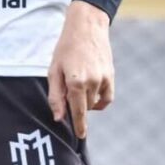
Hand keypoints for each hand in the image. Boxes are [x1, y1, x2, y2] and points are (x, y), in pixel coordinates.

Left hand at [47, 0, 113, 137]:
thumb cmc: (65, 48)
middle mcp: (92, 82)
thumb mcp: (53, 70)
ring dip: (85, 99)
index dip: (79, 125)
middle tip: (66, 87)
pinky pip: (107, 97)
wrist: (86, 27)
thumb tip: (58, 117)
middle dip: (75, 104)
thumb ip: (55, 95)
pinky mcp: (111, 76)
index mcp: (75, 81)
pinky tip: (91, 92)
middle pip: (84, 107)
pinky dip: (99, 100)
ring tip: (76, 81)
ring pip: (94, 101)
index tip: (80, 136)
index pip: (78, 111)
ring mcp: (104, 79)